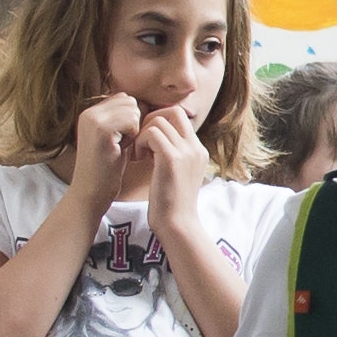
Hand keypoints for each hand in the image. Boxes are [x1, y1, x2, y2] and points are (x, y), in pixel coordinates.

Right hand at [70, 93, 141, 215]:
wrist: (91, 193)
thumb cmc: (107, 170)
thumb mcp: (115, 138)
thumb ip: (123, 120)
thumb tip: (146, 104)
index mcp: (90, 113)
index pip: (124, 98)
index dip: (131, 118)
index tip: (123, 140)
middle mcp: (88, 112)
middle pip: (129, 101)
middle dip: (134, 122)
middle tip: (123, 145)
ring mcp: (93, 119)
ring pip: (132, 109)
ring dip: (134, 129)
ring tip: (120, 148)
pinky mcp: (101, 129)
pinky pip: (132, 121)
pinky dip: (133, 136)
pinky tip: (121, 150)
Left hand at [138, 106, 211, 238]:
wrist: (177, 225)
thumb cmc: (171, 205)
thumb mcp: (178, 175)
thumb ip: (173, 156)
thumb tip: (156, 143)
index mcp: (198, 150)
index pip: (180, 117)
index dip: (160, 121)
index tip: (147, 141)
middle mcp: (195, 147)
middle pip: (173, 111)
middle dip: (151, 120)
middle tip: (141, 142)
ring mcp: (186, 152)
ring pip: (159, 120)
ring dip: (142, 133)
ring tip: (139, 154)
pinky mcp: (172, 159)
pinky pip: (152, 133)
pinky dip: (140, 142)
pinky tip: (138, 158)